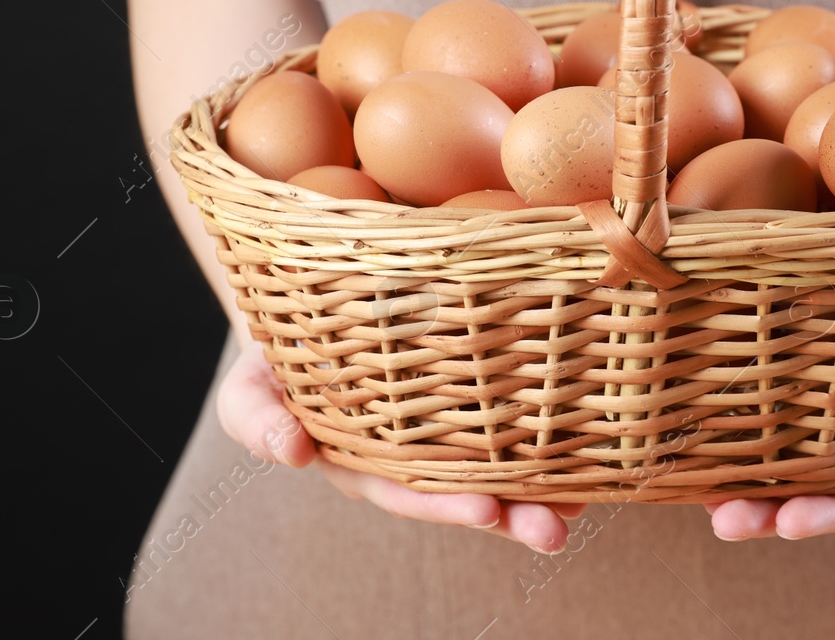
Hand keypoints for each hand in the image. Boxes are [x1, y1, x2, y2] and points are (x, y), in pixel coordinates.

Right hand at [216, 344, 582, 551]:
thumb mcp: (249, 389)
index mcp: (363, 463)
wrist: (308, 306)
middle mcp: (410, 457)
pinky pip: (510, 419)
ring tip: (582, 504)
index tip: (487, 513)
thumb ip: (259, 420)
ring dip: (540, 487)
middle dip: (511, 515)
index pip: (410, 491)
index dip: (447, 505)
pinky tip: (585, 449)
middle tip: (554, 528)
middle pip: (464, 492)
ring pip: (497, 464)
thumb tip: (292, 453)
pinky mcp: (470, 391)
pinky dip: (548, 435)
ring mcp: (443, 428)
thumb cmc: (276, 356)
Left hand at [705, 346, 834, 540]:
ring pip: (798, 438)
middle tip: (726, 519)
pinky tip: (709, 402)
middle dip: (771, 503)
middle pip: (818, 478)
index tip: (790, 522)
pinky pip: (792, 375)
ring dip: (749, 461)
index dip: (830, 511)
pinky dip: (750, 393)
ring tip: (703, 483)